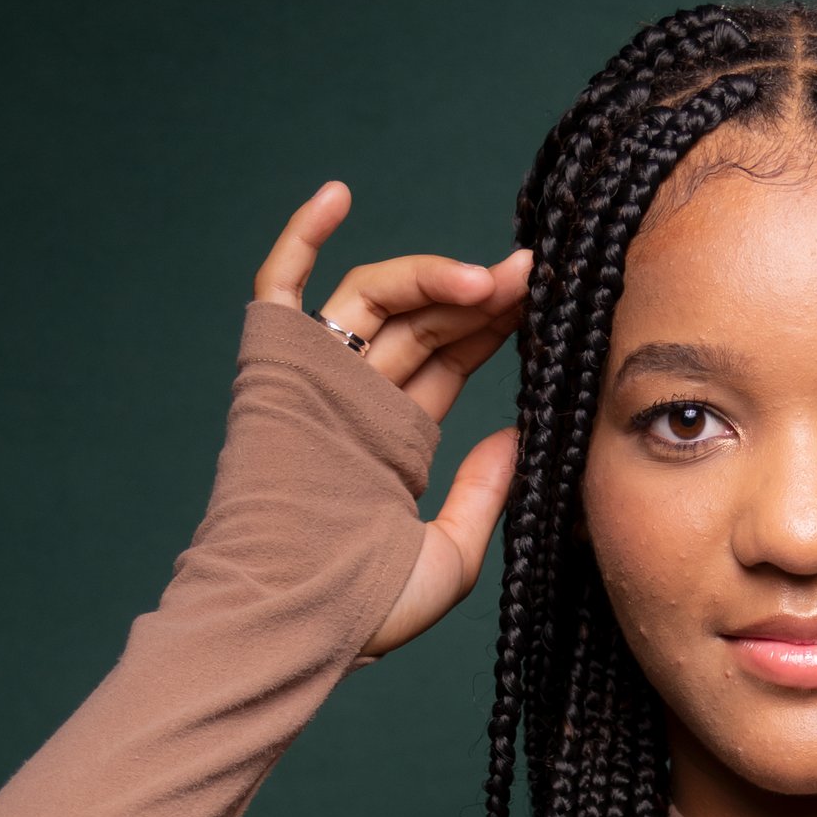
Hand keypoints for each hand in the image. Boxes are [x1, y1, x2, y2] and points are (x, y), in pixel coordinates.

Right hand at [252, 182, 531, 653]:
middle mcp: (354, 403)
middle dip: (480, 295)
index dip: (492, 325)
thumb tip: (523, 435)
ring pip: (375, 301)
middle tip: (536, 273)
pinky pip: (278, 289)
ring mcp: (313, 382)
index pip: (448, 360)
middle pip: (422, 323)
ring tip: (492, 276)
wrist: (292, 623)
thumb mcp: (451, 558)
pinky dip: (297, 237)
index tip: (544, 300)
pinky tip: (338, 193)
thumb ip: (486, 495)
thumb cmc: (362, 613)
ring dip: (432, 275)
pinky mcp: (272, 370)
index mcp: (392, 443)